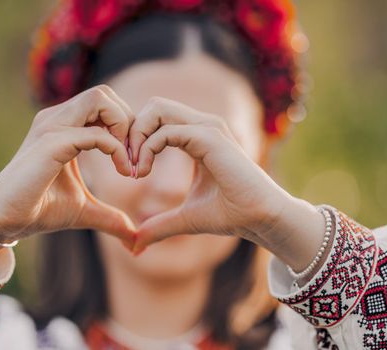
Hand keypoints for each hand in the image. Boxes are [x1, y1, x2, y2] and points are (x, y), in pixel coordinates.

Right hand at [0, 85, 136, 247]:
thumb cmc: (41, 209)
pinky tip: (123, 171)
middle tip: (134, 156)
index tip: (133, 160)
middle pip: (105, 94)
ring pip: (100, 100)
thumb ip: (110, 217)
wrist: (7, 220)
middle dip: (128, 121)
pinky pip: (96, 133)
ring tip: (129, 161)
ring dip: (124, 128)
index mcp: (64, 125)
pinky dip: (117, 149)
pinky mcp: (51, 144)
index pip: (104, 104)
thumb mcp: (85, 210)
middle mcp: (57, 119)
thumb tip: (133, 238)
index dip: (126, 127)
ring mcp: (52, 127)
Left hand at [128, 97, 296, 252]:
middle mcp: (202, 125)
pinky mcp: (210, 138)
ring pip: (157, 108)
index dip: (136, 139)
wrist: (260, 220)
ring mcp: (207, 128)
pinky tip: (143, 173)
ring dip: (137, 136)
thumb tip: (135, 246)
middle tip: (127, 164)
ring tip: (134, 168)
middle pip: (154, 106)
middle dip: (132, 131)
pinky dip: (147, 148)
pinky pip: (166, 131)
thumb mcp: (183, 219)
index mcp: (197, 136)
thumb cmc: (230, 215)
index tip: (129, 171)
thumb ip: (158, 226)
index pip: (157, 119)